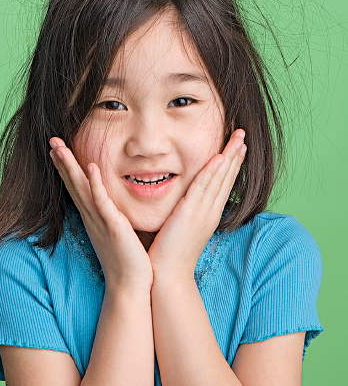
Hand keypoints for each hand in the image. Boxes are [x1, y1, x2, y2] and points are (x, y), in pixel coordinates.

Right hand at [49, 138, 153, 292]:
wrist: (130, 287)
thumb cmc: (127, 260)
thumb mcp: (117, 231)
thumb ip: (114, 216)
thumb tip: (115, 206)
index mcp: (93, 215)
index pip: (76, 186)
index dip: (66, 167)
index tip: (57, 148)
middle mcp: (92, 216)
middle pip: (73, 182)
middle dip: (62, 160)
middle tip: (51, 139)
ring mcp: (100, 220)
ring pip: (81, 188)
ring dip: (70, 166)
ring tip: (60, 147)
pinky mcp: (112, 226)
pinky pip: (102, 202)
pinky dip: (95, 184)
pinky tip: (91, 167)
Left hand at [147, 130, 246, 279]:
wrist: (167, 275)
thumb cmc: (170, 253)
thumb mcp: (182, 226)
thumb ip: (186, 210)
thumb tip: (185, 199)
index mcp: (209, 213)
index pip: (224, 183)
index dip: (232, 164)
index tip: (239, 147)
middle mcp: (210, 211)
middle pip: (227, 177)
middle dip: (235, 154)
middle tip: (243, 134)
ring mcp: (202, 212)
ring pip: (219, 179)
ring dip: (229, 157)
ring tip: (238, 139)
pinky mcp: (190, 213)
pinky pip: (203, 188)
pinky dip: (212, 172)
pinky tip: (219, 158)